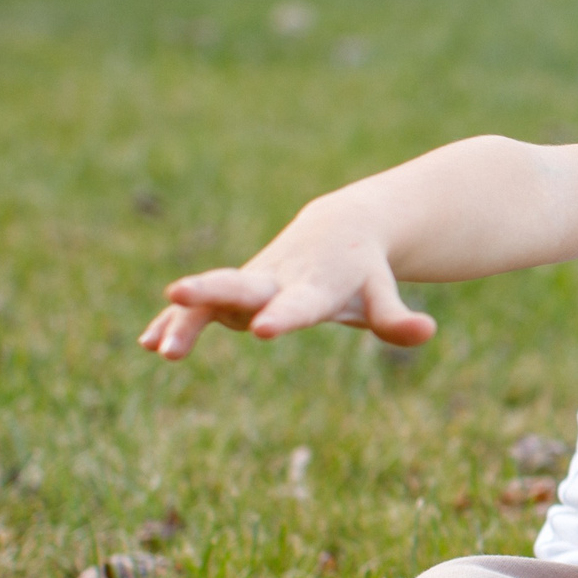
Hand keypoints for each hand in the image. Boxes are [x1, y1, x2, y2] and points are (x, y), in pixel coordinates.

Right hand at [138, 204, 435, 359]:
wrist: (340, 228)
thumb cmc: (363, 272)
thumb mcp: (381, 295)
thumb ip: (396, 318)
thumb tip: (428, 332)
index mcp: (315, 284)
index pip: (299, 304)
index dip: (283, 316)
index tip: (263, 329)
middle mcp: (276, 279)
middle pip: (238, 283)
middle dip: (209, 290)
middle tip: (178, 295)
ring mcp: (251, 282)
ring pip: (210, 296)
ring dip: (182, 319)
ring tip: (159, 348)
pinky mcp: (234, 290)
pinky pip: (199, 308)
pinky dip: (175, 323)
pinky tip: (149, 343)